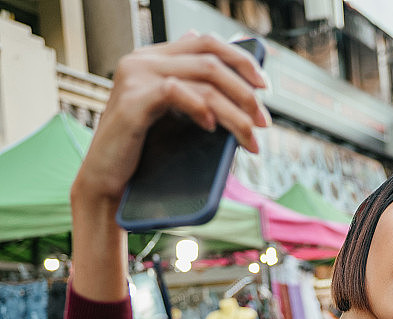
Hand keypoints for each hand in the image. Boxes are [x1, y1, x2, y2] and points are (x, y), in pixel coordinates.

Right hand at [75, 33, 269, 202]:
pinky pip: (177, 92)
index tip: (265, 87)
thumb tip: (247, 91)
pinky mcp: (131, 100)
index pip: (206, 43)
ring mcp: (134, 77)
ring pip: (203, 80)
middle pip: (211, 59)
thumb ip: (201, 97)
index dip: (241, 60)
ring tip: (249, 137)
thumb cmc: (145, 153)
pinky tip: (211, 127)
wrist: (108, 182)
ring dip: (235, 112)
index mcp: (154, 58)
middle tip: (264, 121)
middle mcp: (142, 60)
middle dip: (245, 91)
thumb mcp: (178, 119)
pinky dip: (201, 108)